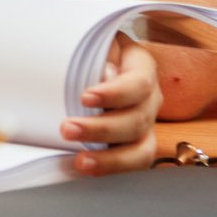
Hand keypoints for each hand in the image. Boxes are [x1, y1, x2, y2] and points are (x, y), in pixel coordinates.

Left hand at [64, 35, 158, 173]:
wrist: (91, 64)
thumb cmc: (91, 54)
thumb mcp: (94, 45)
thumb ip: (98, 58)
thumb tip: (103, 77)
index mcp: (141, 67)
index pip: (139, 83)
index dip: (115, 93)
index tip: (85, 98)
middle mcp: (149, 99)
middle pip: (137, 120)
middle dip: (101, 129)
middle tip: (67, 129)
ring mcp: (145, 126)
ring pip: (141, 150)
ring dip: (111, 159)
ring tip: (81, 162)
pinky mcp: (133, 146)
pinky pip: (131, 165)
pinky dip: (110, 170)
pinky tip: (87, 170)